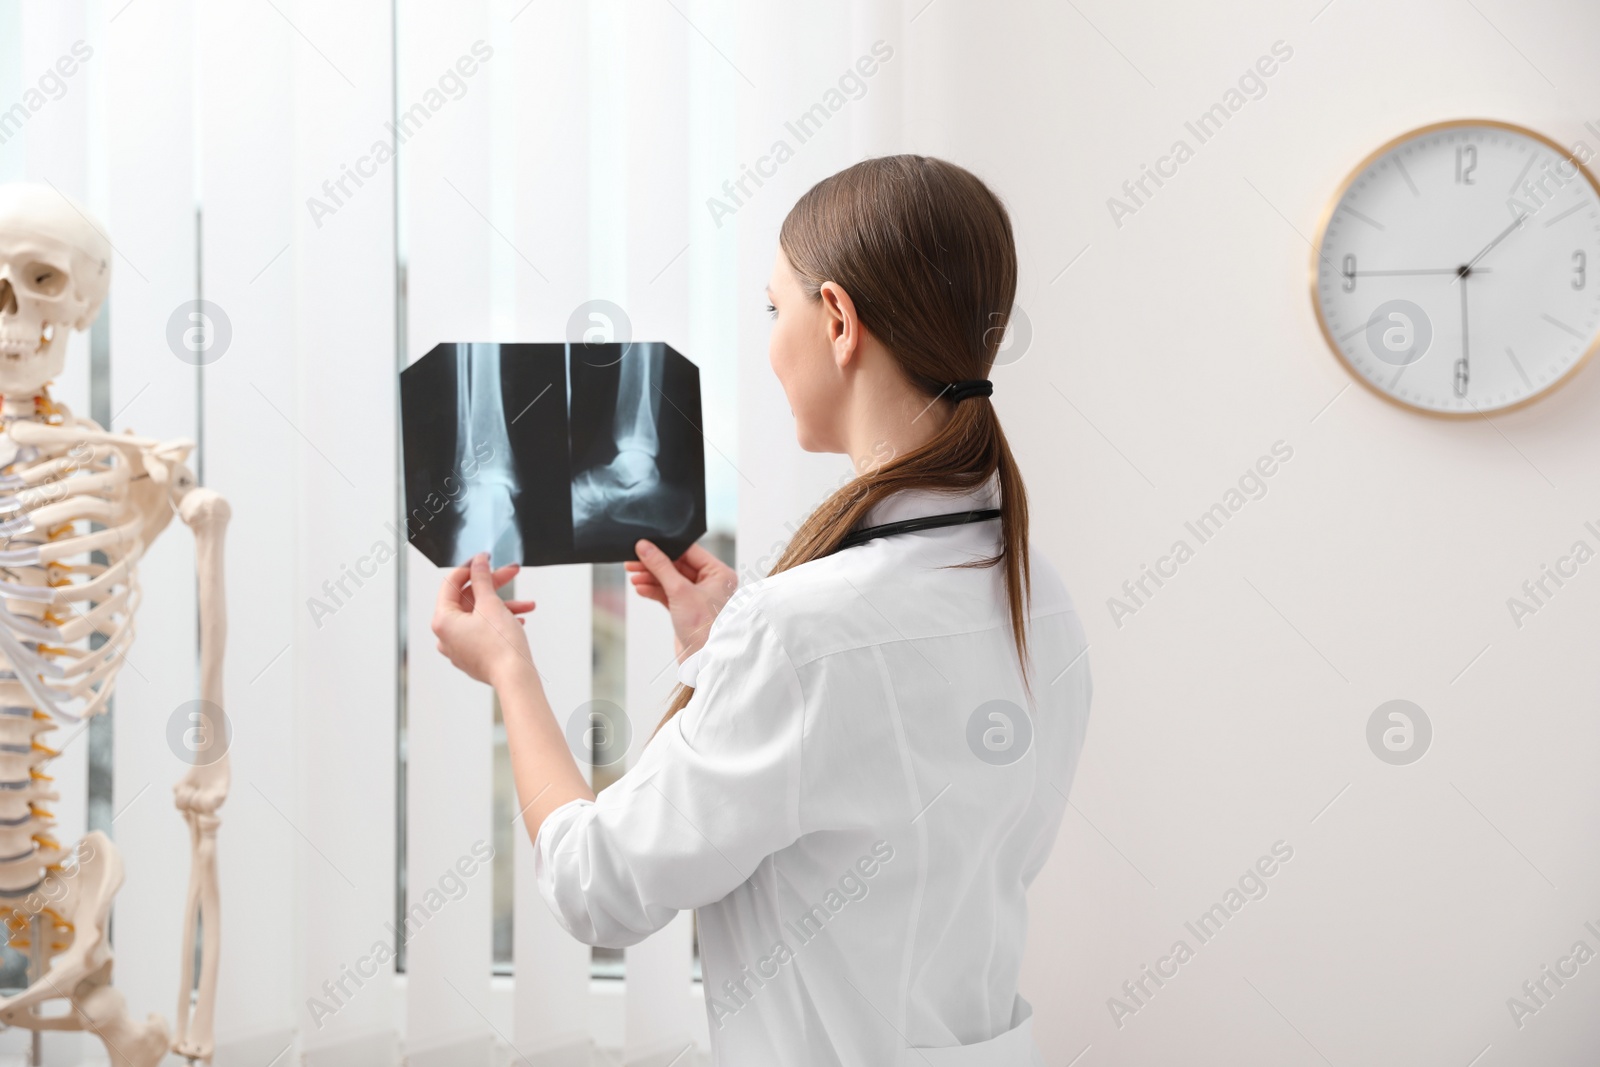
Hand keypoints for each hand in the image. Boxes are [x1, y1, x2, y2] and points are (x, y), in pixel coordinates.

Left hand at [431, 552, 537, 686]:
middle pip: (468, 599)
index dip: (471, 567)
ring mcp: (459, 648)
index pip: (451, 584)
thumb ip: (482, 579)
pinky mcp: (473, 656)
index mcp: (443, 621)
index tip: (485, 558)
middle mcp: (446, 636)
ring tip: (527, 604)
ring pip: (479, 616)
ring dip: (503, 605)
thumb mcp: (491, 603)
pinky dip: (500, 622)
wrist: (516, 678)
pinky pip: (483, 631)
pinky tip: (520, 620)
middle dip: (494, 586)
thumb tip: (478, 562)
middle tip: (512, 572)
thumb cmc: (501, 646)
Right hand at [626, 539, 737, 660]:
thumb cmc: (702, 627)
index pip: (689, 552)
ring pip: (670, 579)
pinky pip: (668, 594)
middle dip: (654, 564)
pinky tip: (640, 588)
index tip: (644, 544)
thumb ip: (661, 567)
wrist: (702, 661)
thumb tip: (644, 546)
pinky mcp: (687, 609)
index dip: (666, 547)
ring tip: (633, 577)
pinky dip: (654, 591)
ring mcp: (698, 596)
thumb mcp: (679, 591)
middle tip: (632, 561)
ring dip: (651, 578)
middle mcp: (711, 582)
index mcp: (719, 573)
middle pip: (677, 565)